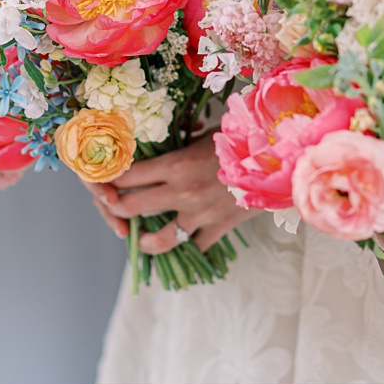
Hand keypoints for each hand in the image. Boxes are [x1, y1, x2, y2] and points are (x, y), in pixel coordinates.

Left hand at [84, 137, 254, 253]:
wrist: (281, 158)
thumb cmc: (239, 140)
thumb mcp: (201, 137)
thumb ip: (174, 147)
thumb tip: (150, 148)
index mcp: (173, 165)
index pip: (123, 176)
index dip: (105, 180)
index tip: (101, 180)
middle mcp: (182, 192)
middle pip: (129, 207)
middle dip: (113, 209)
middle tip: (113, 209)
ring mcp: (201, 214)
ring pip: (159, 239)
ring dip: (142, 241)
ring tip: (139, 238)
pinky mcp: (221, 228)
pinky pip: (195, 247)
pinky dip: (185, 247)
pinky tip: (179, 243)